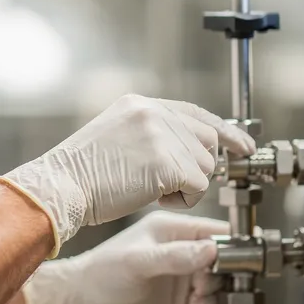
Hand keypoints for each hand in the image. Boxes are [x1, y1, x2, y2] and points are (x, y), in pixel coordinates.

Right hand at [0, 95, 253, 254]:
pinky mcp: (166, 163)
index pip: (196, 113)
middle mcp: (153, 112)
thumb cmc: (82, 174)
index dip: (224, 131)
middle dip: (198, 167)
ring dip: (187, 186)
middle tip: (172, 185)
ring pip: (206, 166)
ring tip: (152, 190)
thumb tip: (191, 147)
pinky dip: (183, 200)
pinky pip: (198, 187)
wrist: (61, 188)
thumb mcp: (116, 135)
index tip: (243, 146)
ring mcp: (161, 135)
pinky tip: (153, 198)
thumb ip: (152, 133)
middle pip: (207, 141)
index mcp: (141, 104)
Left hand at [21, 211, 227, 303]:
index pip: (213, 232)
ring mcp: (179, 279)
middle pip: (220, 263)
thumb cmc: (101, 274)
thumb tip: (211, 250)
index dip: (228, 248)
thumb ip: (174, 256)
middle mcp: (180, 253)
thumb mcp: (137, 262)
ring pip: (214, 290)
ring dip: (210, 302)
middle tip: (200, 291)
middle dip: (217, 280)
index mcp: (172, 231)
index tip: (228, 266)